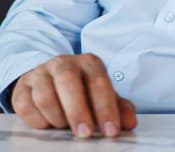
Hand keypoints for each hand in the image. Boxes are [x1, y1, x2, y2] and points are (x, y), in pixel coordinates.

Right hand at [11, 53, 136, 137]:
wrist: (51, 78)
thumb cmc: (81, 89)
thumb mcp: (101, 95)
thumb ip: (118, 107)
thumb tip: (130, 122)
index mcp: (88, 62)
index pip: (99, 82)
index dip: (105, 108)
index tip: (110, 130)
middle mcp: (64, 62)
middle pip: (69, 82)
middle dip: (78, 111)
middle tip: (85, 133)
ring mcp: (41, 73)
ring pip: (45, 95)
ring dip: (57, 118)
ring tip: (64, 126)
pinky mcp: (23, 86)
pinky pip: (26, 106)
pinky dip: (38, 121)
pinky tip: (47, 124)